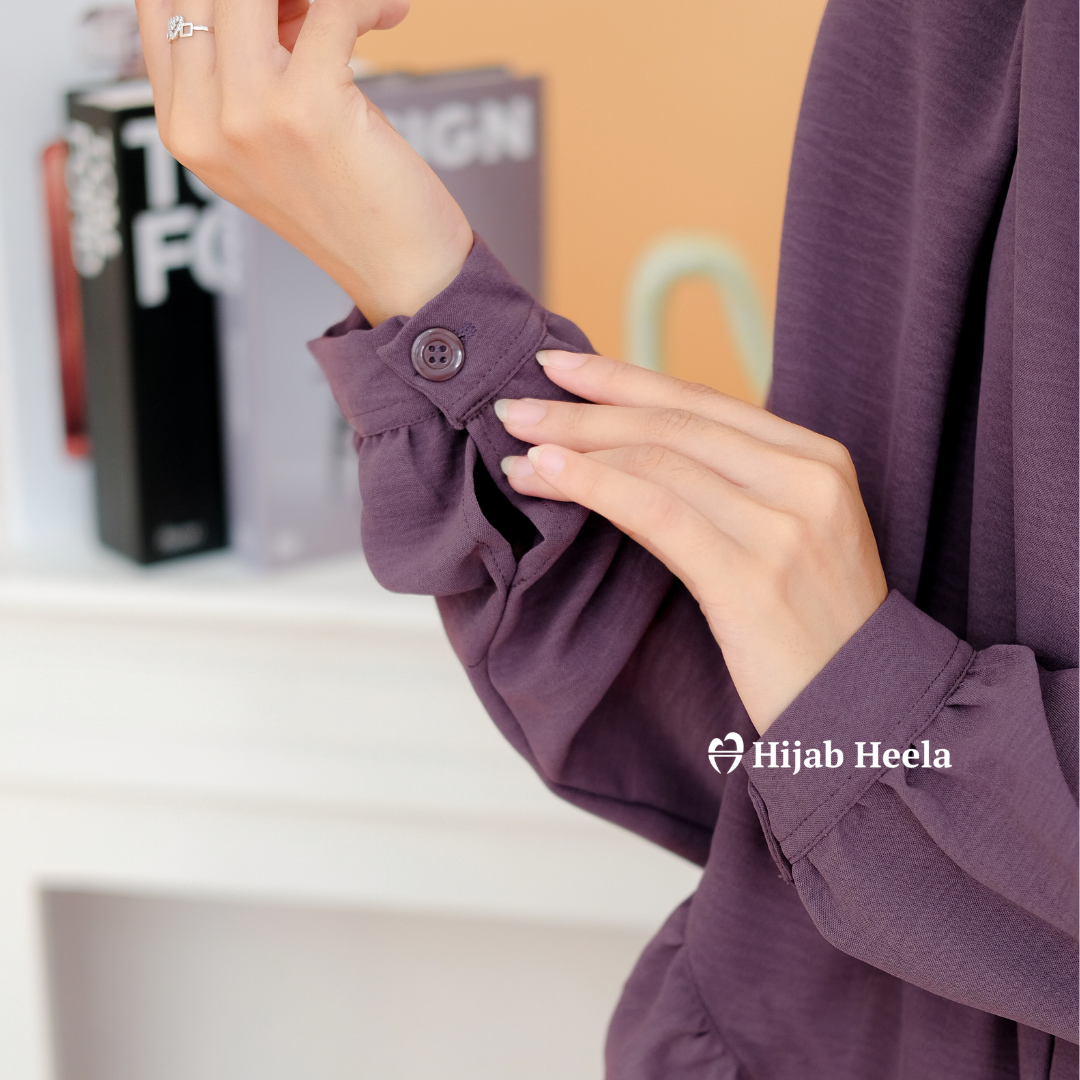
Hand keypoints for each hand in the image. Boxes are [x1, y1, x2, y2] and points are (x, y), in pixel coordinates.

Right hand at [134, 0, 473, 322]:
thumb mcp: (271, 141)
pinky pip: (330, 7)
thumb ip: (248, 72)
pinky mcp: (309, 108)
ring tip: (355, 11)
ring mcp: (249, 116)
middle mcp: (203, 124)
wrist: (399, 271)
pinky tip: (389, 14)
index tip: (279, 5)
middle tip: (317, 8)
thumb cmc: (350, 207)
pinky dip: (365, 2)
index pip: (163, 9)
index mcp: (183, 130)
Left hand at [495, 351, 888, 733]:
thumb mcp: (784, 538)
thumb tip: (624, 453)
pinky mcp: (752, 578)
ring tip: (518, 448)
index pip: (702, 401)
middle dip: (585, 409)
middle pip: (673, 423)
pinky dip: (594, 485)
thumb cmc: (808, 631)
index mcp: (816, 458)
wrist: (862, 715)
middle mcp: (807, 479)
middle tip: (517, 406)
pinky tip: (548, 476)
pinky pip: (656, 512)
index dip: (624, 379)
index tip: (561, 366)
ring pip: (659, 460)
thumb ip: (728, 488)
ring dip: (575, 449)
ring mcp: (784, 526)